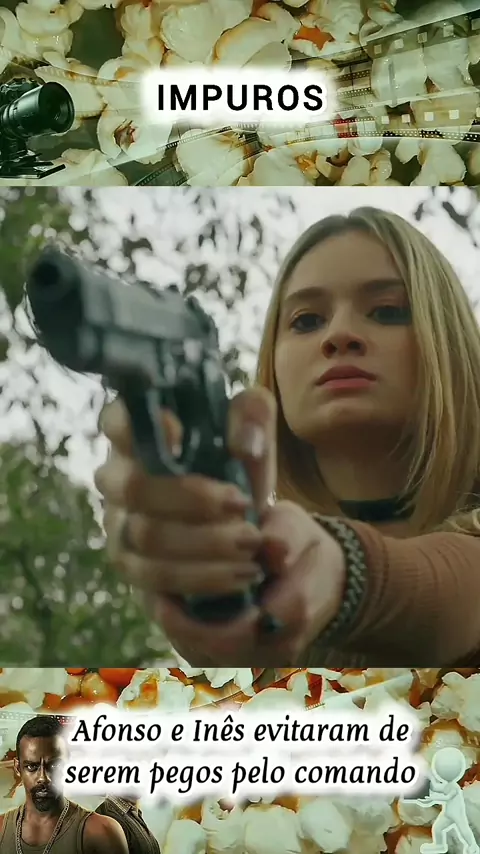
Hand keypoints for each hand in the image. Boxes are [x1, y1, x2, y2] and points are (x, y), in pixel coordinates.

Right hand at [95, 388, 345, 665]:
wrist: (238, 521)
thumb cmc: (234, 465)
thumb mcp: (251, 435)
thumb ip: (252, 417)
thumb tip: (245, 443)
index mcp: (137, 433)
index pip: (117, 421)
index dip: (136, 427)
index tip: (180, 433)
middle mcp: (117, 477)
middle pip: (133, 487)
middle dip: (192, 498)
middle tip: (243, 505)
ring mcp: (118, 525)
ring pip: (146, 538)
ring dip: (204, 543)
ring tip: (252, 545)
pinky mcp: (131, 567)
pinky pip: (154, 580)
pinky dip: (201, 578)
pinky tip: (239, 576)